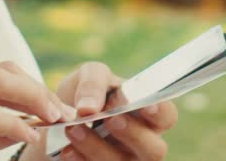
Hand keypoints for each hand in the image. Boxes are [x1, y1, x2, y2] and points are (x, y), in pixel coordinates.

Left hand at [34, 61, 178, 160]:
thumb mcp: (90, 75)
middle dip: (133, 135)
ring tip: (74, 129)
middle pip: (154, 150)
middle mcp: (142, 143)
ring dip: (97, 147)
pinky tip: (66, 150)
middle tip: (109, 119)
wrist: (58, 118)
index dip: (159, 112)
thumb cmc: (87, 94)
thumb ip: (93, 83)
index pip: (167, 116)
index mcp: (148, 115)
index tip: (142, 104)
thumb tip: (88, 107)